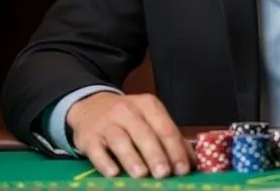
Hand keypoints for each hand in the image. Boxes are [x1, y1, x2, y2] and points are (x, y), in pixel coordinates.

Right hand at [67, 92, 193, 178]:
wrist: (92, 105)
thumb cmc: (128, 117)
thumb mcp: (150, 119)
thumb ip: (169, 138)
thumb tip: (191, 161)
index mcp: (149, 106)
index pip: (165, 128)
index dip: (175, 149)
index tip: (183, 168)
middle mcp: (128, 111)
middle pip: (144, 134)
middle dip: (156, 154)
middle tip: (164, 173)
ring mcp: (107, 123)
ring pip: (120, 140)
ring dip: (132, 158)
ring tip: (142, 174)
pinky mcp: (88, 137)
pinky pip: (96, 150)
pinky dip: (104, 162)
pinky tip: (113, 173)